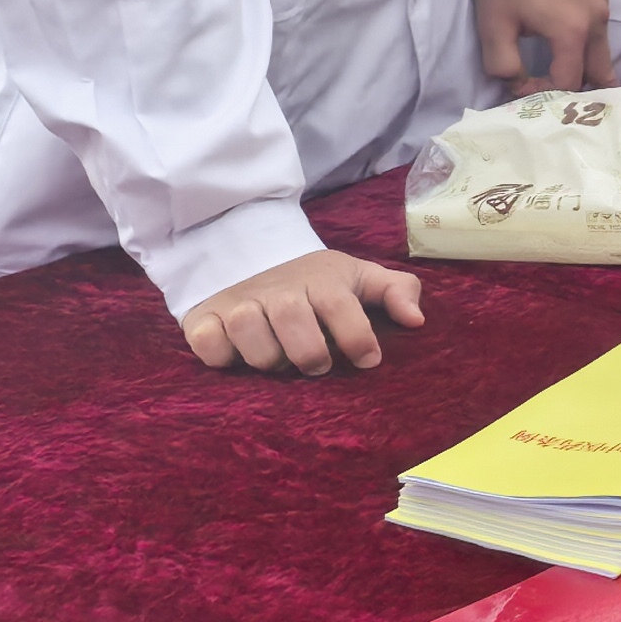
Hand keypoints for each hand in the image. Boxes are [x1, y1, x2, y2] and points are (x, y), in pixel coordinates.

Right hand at [182, 247, 424, 374]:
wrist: (244, 255)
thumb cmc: (311, 281)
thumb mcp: (355, 278)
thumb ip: (394, 291)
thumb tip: (417, 320)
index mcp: (319, 280)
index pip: (340, 306)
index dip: (357, 337)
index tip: (368, 361)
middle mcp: (278, 290)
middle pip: (293, 320)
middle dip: (309, 352)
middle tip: (318, 366)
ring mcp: (238, 304)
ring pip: (251, 334)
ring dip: (268, 358)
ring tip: (280, 362)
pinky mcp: (203, 319)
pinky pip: (209, 343)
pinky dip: (220, 355)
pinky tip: (235, 356)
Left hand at [475, 0, 615, 89]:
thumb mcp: (493, 24)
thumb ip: (503, 65)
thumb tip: (516, 83)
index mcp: (572, 33)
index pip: (568, 83)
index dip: (546, 94)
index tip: (522, 86)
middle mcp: (597, 22)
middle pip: (600, 73)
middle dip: (582, 93)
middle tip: (563, 106)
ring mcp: (602, 6)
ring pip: (603, 53)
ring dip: (586, 70)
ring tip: (567, 83)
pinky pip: (600, 33)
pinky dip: (588, 49)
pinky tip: (569, 49)